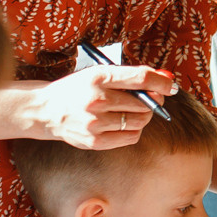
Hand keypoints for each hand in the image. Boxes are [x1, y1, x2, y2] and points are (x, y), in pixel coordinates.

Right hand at [31, 65, 175, 149]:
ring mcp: (95, 123)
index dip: (162, 82)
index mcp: (98, 77)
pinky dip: (134, 130)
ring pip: (139, 121)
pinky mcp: (94, 142)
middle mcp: (97, 100)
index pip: (141, 78)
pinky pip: (130, 137)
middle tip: (153, 99)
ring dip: (144, 116)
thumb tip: (163, 81)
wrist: (45, 110)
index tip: (171, 86)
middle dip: (154, 101)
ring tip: (134, 110)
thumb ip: (128, 77)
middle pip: (144, 103)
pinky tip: (124, 123)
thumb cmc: (78, 89)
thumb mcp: (97, 74)